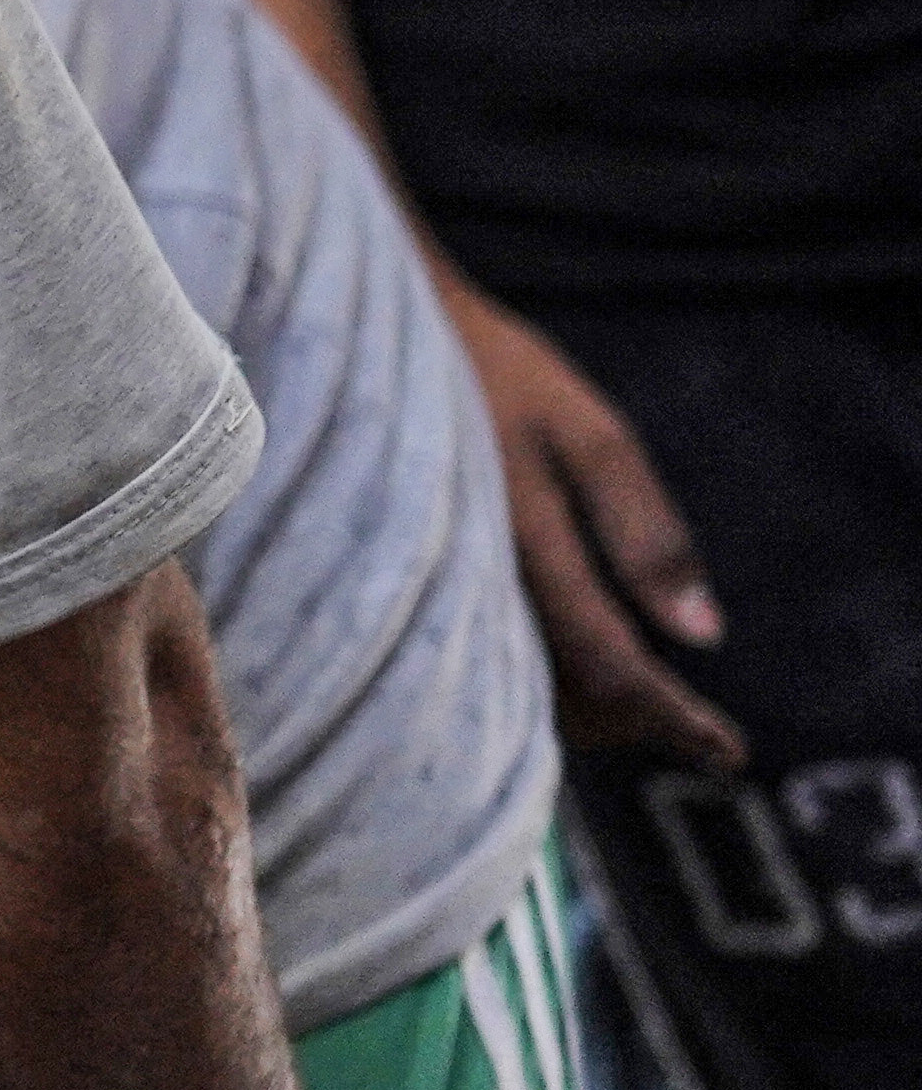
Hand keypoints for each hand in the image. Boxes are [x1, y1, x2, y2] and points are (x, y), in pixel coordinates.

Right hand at [450, 275, 740, 767]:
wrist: (362, 337)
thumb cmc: (490, 373)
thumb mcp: (587, 436)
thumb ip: (644, 533)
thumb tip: (704, 636)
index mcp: (524, 549)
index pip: (610, 667)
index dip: (671, 717)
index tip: (726, 752)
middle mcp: (470, 589)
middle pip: (562, 700)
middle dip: (633, 721)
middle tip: (694, 729)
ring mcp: (432, 592)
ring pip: (517, 689)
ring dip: (584, 705)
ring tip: (638, 700)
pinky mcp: (411, 582)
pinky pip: (480, 661)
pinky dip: (538, 676)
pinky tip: (564, 658)